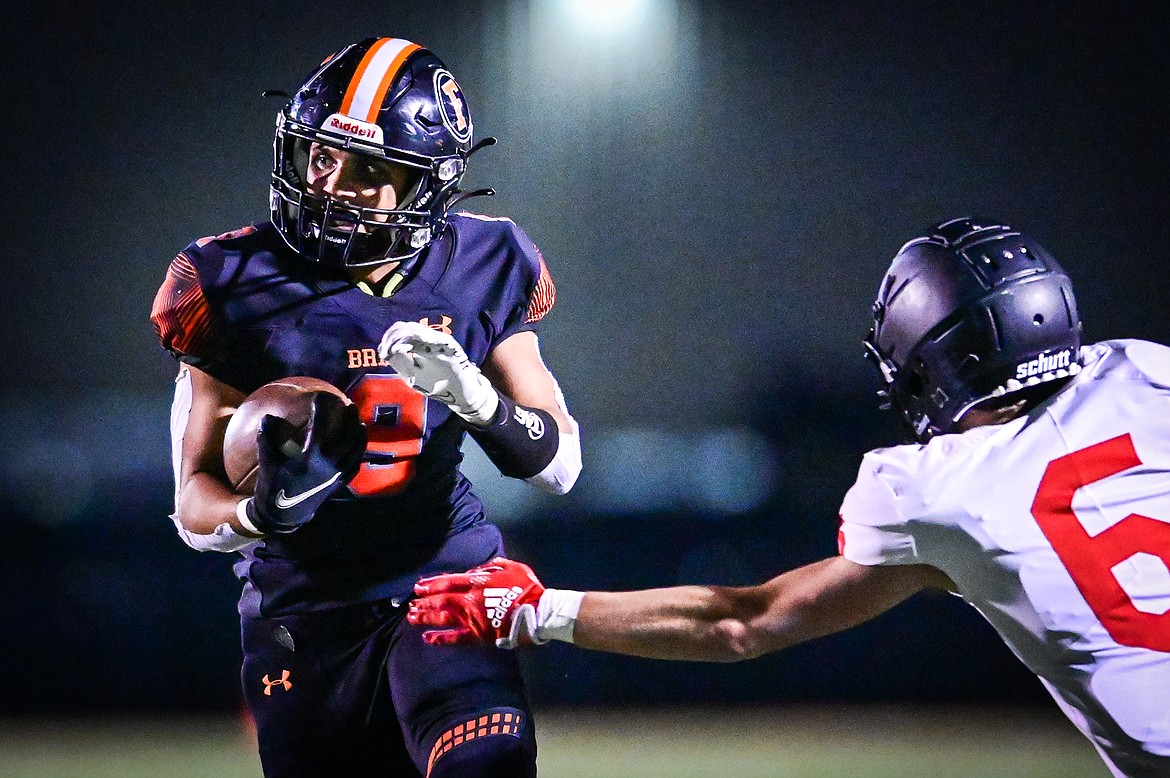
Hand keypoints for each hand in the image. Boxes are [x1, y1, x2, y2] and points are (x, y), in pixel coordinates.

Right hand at [246, 392, 365, 533]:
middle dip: (350, 419)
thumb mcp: (267, 462)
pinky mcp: (338, 484)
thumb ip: (267, 439)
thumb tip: (268, 417)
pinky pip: (354, 467)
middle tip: (350, 405)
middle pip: (346, 437)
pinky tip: (359, 447)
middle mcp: (327, 466)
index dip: (322, 409)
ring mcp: (335, 475)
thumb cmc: (272, 487)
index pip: (320, 427)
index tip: (321, 396)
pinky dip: (358, 455)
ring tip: (360, 424)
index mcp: (309, 458)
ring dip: (359, 436)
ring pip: (355, 452)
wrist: (283, 516)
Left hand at [378, 321, 498, 425]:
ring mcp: (442, 343)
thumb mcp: (412, 375)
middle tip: (386, 351)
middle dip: (394, 337)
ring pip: (421, 331)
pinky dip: (425, 339)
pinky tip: (412, 347)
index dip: (390, 337)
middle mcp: (430, 340)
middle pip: (409, 327)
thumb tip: (384, 350)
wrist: (461, 396)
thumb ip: (399, 362)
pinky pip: (440, 339)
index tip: (383, 352)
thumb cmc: (437, 385)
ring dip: (405, 338)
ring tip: (396, 350)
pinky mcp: (454, 350)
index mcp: (419, 344)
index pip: (402, 330)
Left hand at [409, 557, 546, 647]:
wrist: (538, 612)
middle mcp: (470, 600)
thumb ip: (491, 565)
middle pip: (441, 600)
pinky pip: (456, 638)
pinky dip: (441, 639)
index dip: (431, 584)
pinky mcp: (478, 635)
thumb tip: (474, 570)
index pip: (448, 582)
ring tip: (412, 617)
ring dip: (426, 617)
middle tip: (411, 603)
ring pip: (443, 618)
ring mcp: (472, 619)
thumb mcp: (511, 566)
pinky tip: (427, 639)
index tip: (418, 586)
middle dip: (424, 601)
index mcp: (478, 582)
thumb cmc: (526, 587)